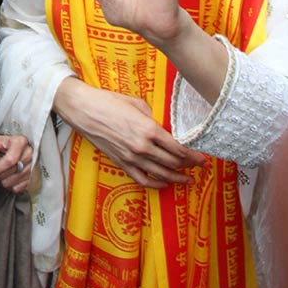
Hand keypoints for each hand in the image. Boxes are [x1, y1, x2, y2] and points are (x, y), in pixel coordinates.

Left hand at [0, 127, 32, 191]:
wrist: (8, 145)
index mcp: (20, 142)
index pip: (10, 160)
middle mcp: (29, 153)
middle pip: (12, 171)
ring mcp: (33, 165)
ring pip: (15, 181)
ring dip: (3, 181)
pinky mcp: (33, 175)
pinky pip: (20, 187)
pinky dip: (10, 186)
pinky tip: (5, 179)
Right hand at [54, 77, 206, 187]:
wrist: (84, 110)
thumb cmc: (109, 102)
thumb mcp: (137, 103)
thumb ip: (154, 117)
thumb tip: (164, 126)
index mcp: (149, 129)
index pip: (178, 148)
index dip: (193, 155)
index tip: (202, 158)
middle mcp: (142, 146)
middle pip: (173, 163)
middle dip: (189, 166)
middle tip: (199, 166)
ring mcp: (131, 157)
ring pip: (160, 174)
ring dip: (177, 178)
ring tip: (188, 180)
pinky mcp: (121, 163)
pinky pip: (142, 179)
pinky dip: (155, 184)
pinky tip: (164, 184)